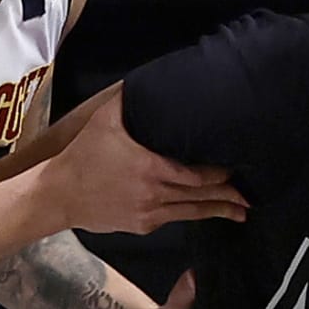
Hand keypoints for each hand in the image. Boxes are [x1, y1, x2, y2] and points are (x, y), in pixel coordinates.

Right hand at [44, 91, 247, 234]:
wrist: (60, 194)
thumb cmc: (83, 154)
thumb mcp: (106, 120)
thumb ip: (130, 101)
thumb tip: (145, 82)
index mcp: (151, 167)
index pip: (198, 174)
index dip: (221, 174)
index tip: (236, 168)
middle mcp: (155, 193)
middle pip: (202, 196)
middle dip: (229, 196)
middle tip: (249, 195)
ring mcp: (150, 213)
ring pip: (192, 212)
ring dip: (219, 211)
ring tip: (240, 212)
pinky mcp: (142, 226)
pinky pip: (173, 219)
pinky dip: (191, 214)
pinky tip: (203, 211)